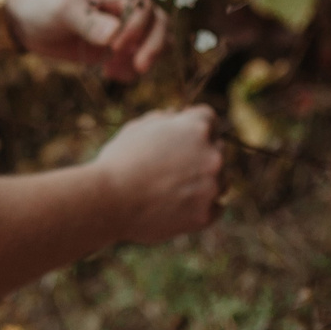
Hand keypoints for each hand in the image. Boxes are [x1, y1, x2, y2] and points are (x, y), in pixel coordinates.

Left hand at [10, 0, 166, 80]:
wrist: (24, 20)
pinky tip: (110, 74)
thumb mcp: (62, 8)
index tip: (115, 45)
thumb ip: (87, 20)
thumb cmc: (43, 4)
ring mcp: (123, 28)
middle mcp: (126, 6)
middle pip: (159, 23)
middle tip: (139, 68)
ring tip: (115, 71)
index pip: (144, 6)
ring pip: (155, 41)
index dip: (137, 27)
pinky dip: (131, 70)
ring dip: (145, 58)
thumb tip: (114, 35)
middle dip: (154, 45)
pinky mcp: (115, 47)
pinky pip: (137, 59)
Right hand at [90, 106, 223, 242]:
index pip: (210, 119)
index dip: (194, 126)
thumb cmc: (118, 162)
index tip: (182, 137)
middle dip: (200, 155)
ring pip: (222, 180)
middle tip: (173, 168)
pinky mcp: (206, 214)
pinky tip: (180, 207)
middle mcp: (212, 155)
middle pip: (218, 150)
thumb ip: (162, 119)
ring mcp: (212, 186)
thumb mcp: (136, 128)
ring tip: (173, 190)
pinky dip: (203, 208)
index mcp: (196, 128)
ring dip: (205, 182)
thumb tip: (176, 115)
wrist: (108, 202)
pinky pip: (216, 208)